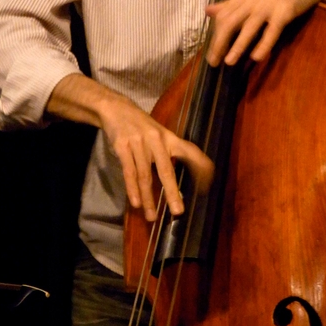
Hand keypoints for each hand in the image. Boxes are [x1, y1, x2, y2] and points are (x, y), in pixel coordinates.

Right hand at [100, 97, 213, 221]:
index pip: (189, 151)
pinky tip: (136, 202)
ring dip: (148, 198)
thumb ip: (168, 155)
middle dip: (172, 192)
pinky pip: (128, 171)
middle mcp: (156, 140)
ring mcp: (138, 143)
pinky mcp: (122, 146)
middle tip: (178, 211)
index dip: (200, 165)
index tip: (209, 182)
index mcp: (168, 137)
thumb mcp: (158, 135)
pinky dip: (132, 188)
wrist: (116, 108)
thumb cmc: (141, 126)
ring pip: (145, 175)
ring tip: (152, 216)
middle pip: (165, 170)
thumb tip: (178, 185)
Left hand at [205, 0, 325, 66]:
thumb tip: (207, 11)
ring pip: (248, 28)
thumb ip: (229, 3)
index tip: (211, 52)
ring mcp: (268, 5)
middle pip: (230, 22)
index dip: (215, 35)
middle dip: (219, 43)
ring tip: (229, 62)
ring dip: (237, 46)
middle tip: (214, 61)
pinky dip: (263, 45)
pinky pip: (271, 31)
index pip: (223, 16)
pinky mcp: (284, 12)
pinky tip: (256, 57)